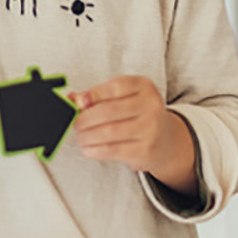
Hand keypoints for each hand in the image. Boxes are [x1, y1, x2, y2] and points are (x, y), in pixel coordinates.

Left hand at [69, 76, 196, 192]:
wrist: (165, 140)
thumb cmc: (137, 114)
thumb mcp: (123, 98)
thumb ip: (98, 96)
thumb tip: (73, 99)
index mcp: (144, 86)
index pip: (115, 86)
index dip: (93, 94)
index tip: (77, 101)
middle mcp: (150, 105)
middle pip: (109, 110)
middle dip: (85, 118)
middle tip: (75, 123)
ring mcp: (150, 128)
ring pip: (109, 132)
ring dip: (87, 136)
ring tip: (80, 136)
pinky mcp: (144, 150)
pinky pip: (113, 150)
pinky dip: (95, 150)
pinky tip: (88, 148)